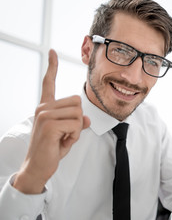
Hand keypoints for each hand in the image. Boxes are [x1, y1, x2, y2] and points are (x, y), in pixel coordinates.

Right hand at [13, 49, 90, 193]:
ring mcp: (45, 115)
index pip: (49, 83)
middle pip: (77, 101)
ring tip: (63, 138)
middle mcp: (43, 107)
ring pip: (78, 113)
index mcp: (45, 107)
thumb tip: (86, 118)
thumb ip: (76, 123)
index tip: (52, 52)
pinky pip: (76, 124)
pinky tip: (62, 142)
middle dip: (78, 120)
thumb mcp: (67, 134)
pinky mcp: (50, 124)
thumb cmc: (51, 149)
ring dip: (76, 129)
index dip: (52, 67)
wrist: (37, 167)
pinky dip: (74, 136)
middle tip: (65, 134)